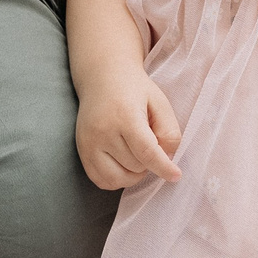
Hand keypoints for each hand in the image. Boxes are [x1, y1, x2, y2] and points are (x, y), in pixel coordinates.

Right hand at [75, 69, 182, 189]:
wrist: (102, 77)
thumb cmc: (135, 90)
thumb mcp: (159, 102)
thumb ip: (169, 130)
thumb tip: (167, 158)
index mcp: (125, 115)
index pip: (146, 152)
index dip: (164, 168)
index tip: (176, 175)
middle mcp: (103, 131)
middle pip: (135, 166)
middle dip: (149, 162)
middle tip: (150, 144)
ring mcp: (88, 143)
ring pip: (118, 179)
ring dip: (134, 175)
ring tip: (138, 156)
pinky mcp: (82, 151)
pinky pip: (101, 180)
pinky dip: (116, 179)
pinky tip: (124, 165)